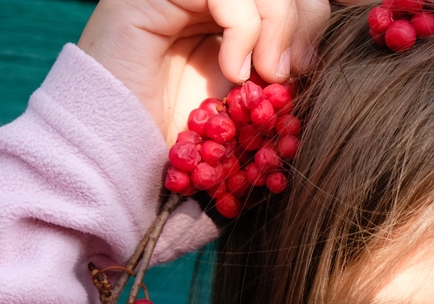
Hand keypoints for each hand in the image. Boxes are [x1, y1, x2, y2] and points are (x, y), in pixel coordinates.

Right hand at [78, 0, 329, 143]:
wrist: (119, 158)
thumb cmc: (183, 144)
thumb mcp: (248, 110)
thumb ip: (279, 78)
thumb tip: (314, 56)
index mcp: (231, 15)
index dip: (311, 17)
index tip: (307, 68)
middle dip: (302, 19)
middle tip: (293, 72)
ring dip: (278, 26)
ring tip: (269, 77)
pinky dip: (244, 30)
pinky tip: (235, 72)